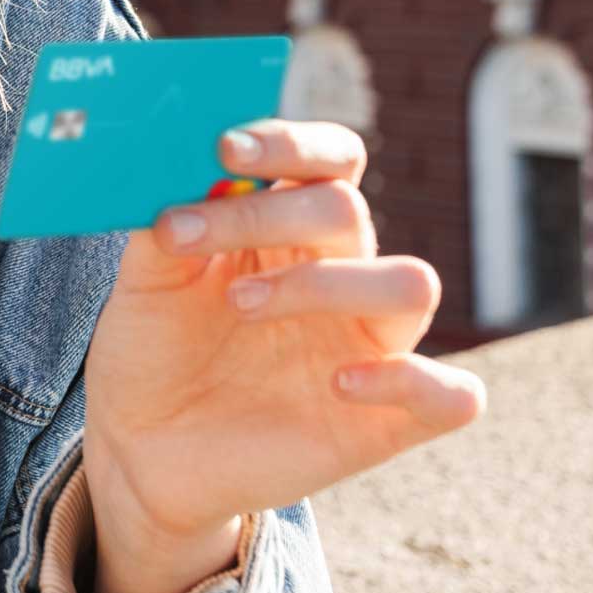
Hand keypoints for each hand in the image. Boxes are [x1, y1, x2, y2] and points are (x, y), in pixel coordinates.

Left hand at [79, 120, 487, 563]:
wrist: (139, 449)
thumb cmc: (151, 352)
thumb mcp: (144, 281)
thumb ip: (165, 222)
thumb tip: (178, 161)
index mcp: (289, 230)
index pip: (329, 161)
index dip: (292, 142)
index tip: (225, 148)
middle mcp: (339, 277)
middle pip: (347, 211)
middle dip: (268, 212)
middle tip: (187, 237)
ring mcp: (369, 347)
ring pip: (412, 284)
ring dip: (325, 284)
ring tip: (241, 305)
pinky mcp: (385, 423)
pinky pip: (453, 394)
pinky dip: (408, 380)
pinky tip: (338, 383)